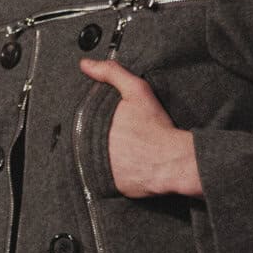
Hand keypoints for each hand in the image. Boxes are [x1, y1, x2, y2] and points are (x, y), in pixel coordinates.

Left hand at [80, 58, 202, 199]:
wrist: (172, 160)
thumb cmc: (156, 127)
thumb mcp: (136, 91)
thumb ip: (111, 74)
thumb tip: (86, 65)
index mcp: (92, 127)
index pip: (80, 124)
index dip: (94, 123)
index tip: (111, 126)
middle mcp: (90, 150)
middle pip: (86, 142)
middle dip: (100, 140)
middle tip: (123, 139)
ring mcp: (99, 171)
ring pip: (94, 160)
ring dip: (104, 157)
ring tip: (124, 152)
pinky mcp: (110, 187)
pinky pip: (106, 179)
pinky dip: (113, 173)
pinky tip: (126, 165)